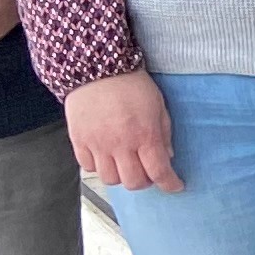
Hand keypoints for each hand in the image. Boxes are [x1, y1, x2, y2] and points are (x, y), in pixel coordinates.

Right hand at [67, 70, 177, 193]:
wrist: (97, 68)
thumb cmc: (132, 84)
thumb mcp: (159, 106)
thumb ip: (164, 133)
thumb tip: (167, 157)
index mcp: (144, 135)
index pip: (159, 171)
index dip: (170, 184)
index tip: (175, 186)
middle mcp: (120, 144)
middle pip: (133, 182)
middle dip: (145, 181)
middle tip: (148, 172)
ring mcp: (97, 144)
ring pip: (110, 179)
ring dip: (121, 176)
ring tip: (126, 164)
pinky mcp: (79, 141)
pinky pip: (88, 167)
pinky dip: (99, 167)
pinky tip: (106, 157)